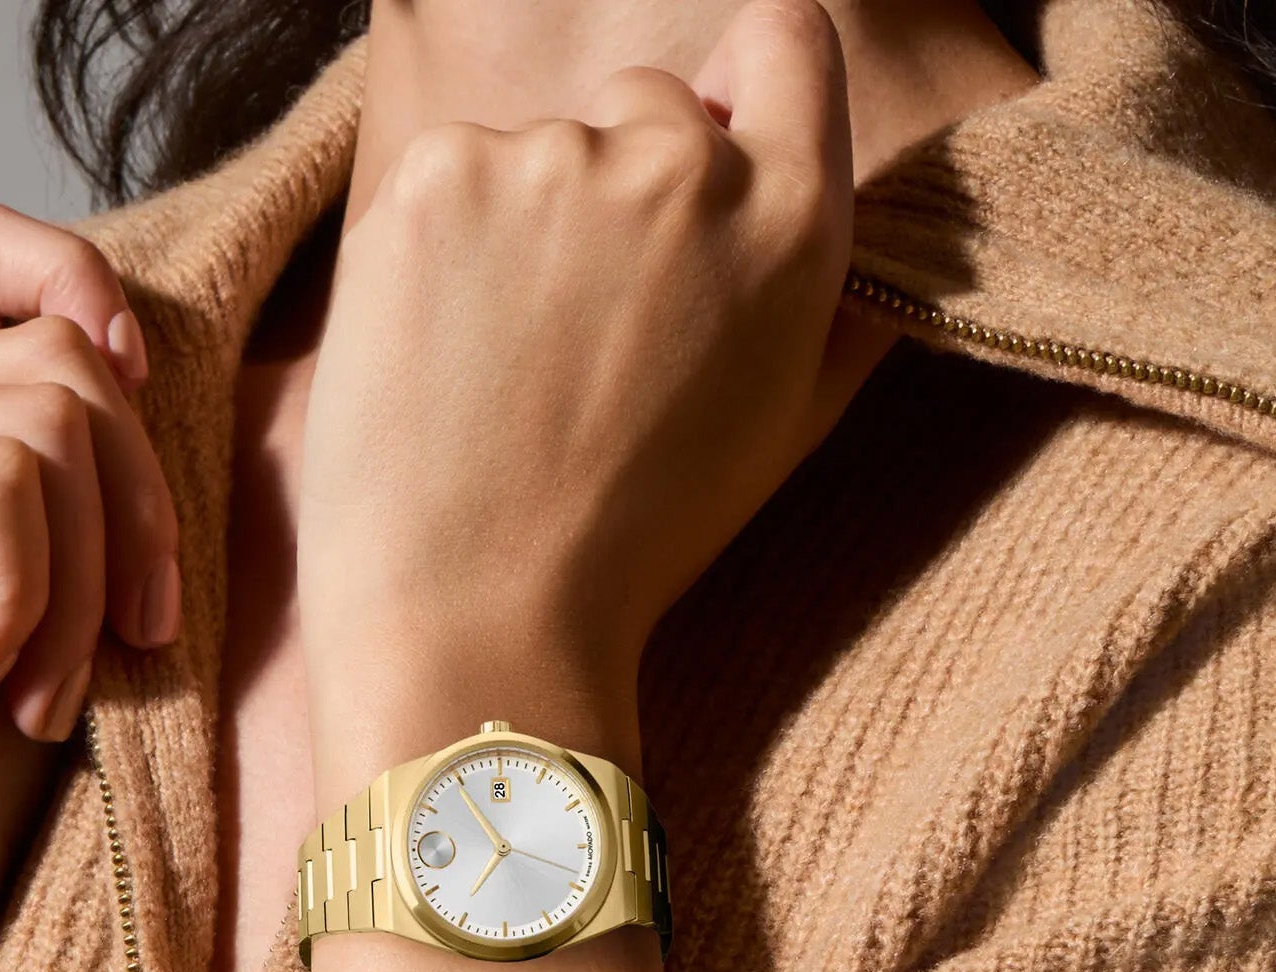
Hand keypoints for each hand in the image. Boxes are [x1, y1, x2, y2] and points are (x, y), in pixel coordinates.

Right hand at [0, 197, 179, 971]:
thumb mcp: (71, 590)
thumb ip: (82, 464)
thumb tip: (150, 354)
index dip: (82, 285)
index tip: (137, 400)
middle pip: (65, 351)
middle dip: (136, 509)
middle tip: (123, 643)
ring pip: (49, 416)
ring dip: (86, 577)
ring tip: (45, 686)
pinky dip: (30, 594)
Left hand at [300, 0, 856, 797]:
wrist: (479, 611)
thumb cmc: (631, 541)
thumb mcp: (780, 427)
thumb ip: (831, 302)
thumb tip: (839, 217)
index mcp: (791, 219)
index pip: (786, 40)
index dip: (738, 89)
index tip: (701, 148)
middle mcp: (683, 163)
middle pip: (649, 104)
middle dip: (622, 185)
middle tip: (581, 321)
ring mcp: (551, 159)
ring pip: (539, 147)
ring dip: (523, 220)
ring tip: (502, 358)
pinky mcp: (436, 176)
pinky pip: (449, 173)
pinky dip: (442, 239)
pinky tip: (441, 344)